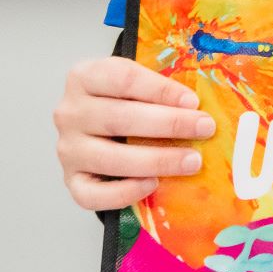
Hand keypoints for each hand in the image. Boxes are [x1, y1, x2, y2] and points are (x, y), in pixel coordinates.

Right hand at [54, 57, 215, 211]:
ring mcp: (68, 149)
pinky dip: (124, 192)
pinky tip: (153, 184)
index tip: (193, 102)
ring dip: (157, 160)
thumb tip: (200, 105)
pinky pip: (92, 194)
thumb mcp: (140, 84)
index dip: (160, 90)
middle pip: (118, 118)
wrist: (99, 129)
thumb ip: (162, 88)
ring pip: (109, 158)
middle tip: (204, 129)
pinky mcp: (72, 180)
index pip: (122, 79)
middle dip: (168, 124)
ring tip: (192, 161)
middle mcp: (70, 113)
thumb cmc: (127, 102)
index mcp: (85, 77)